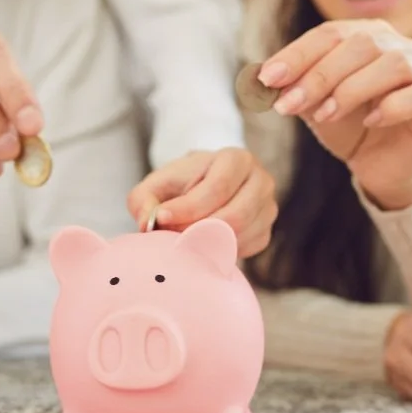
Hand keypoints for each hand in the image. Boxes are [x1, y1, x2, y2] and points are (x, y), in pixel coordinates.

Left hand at [126, 148, 277, 258]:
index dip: (188, 207)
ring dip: (205, 244)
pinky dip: (217, 252)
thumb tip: (146, 223)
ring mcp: (267, 209)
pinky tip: (199, 244)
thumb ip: (144, 199)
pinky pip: (242, 250)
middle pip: (235, 216)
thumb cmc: (182, 183)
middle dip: (197, 230)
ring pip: (239, 237)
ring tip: (180, 239)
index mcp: (236, 159)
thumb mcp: (158, 182)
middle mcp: (260, 182)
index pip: (218, 187)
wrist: (206, 187)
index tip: (161, 218)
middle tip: (170, 236)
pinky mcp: (265, 233)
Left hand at [259, 19, 411, 209]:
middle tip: (287, 106)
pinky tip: (370, 121)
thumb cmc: (347, 127)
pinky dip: (393, 106)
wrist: (380, 165)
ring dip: (351, 89)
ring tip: (324, 116)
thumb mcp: (312, 106)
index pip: (329, 33)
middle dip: (318, 76)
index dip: (296, 55)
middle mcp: (398, 45)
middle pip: (359, 45)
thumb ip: (292, 88)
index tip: (267, 79)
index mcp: (365, 36)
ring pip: (391, 64)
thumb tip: (260, 78)